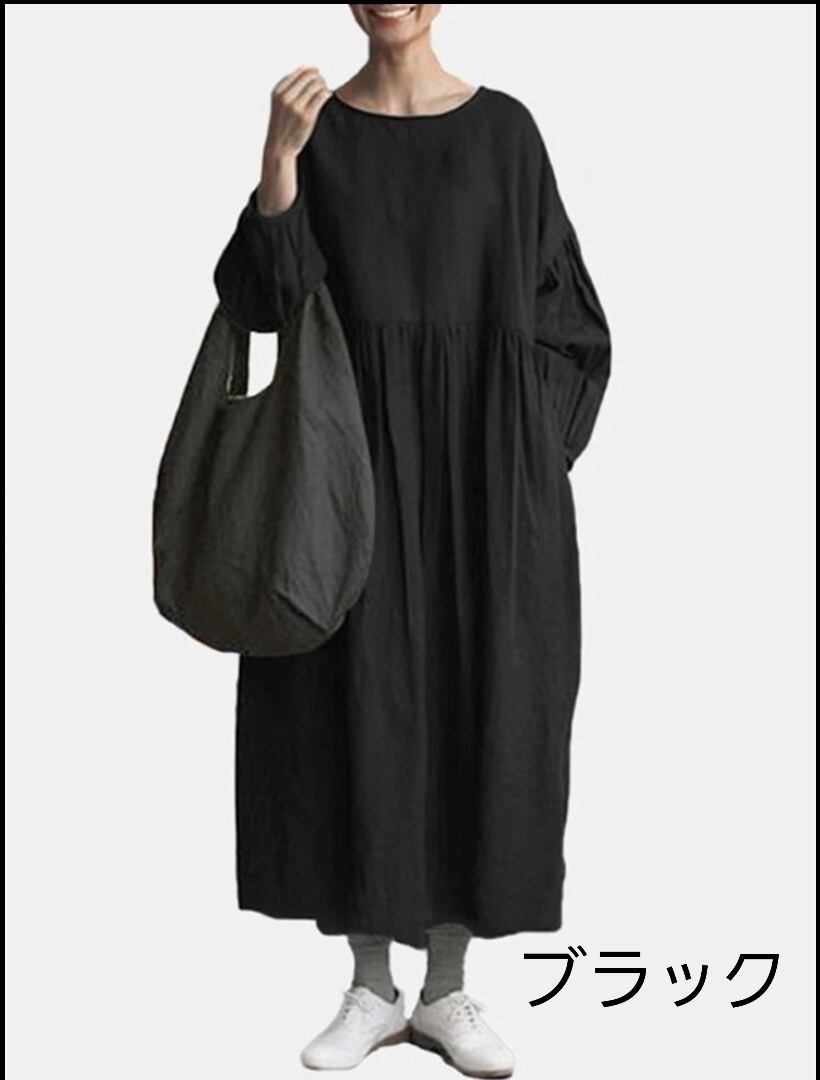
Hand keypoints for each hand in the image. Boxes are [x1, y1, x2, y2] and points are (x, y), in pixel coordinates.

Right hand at [256, 67, 331, 215]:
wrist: (279, 148)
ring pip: (317, 84)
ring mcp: (296, 106)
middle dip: (319, 77)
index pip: (299, 71)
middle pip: (309, 76)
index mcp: (278, 91)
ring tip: (325, 91)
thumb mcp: (280, 104)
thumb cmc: (282, 126)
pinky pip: (322, 96)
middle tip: (323, 84)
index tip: (317, 75)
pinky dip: (327, 94)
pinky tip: (328, 97)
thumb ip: (289, 89)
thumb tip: (307, 71)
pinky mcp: (307, 116)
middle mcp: (286, 96)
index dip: (310, 71)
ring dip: (324, 86)